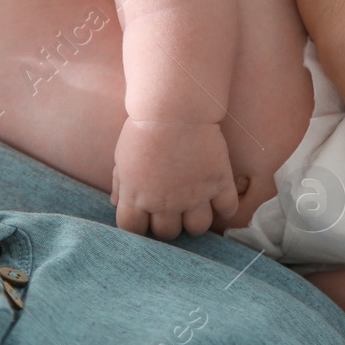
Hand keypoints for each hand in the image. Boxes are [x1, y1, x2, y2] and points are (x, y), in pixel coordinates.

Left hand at [111, 119, 237, 238]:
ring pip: (197, 228)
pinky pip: (227, 210)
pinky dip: (224, 208)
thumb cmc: (143, 130)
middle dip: (168, 224)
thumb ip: (121, 184)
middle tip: (172, 210)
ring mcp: (194, 196)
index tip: (144, 218)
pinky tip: (218, 199)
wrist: (174, 110)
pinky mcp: (218, 184)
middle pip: (167, 233)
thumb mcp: (122, 158)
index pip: (133, 230)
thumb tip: (117, 202)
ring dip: (195, 221)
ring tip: (194, 208)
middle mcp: (165, 203)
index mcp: (137, 197)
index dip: (138, 226)